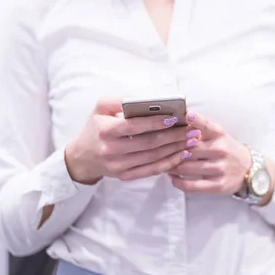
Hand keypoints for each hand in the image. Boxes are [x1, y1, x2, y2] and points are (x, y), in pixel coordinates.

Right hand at [64, 98, 196, 183]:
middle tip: (191, 129)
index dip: (156, 122)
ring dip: (176, 148)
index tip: (175, 117)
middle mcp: (112, 149)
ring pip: (154, 157)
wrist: (82, 157)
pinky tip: (182, 154)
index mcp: (106, 130)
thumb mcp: (100, 108)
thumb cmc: (95, 128)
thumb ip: (120, 100)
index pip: (135, 126)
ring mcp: (119, 165)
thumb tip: (146, 99)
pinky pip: (152, 170)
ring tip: (192, 140)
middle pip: (149, 143)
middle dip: (174, 136)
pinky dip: (169, 163)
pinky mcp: (125, 176)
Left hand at [167, 111, 251, 194]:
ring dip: (171, 166)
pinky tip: (173, 178)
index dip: (195, 120)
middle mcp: (221, 150)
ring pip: (187, 167)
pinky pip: (192, 186)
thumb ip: (201, 128)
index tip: (185, 115)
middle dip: (172, 150)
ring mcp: (219, 168)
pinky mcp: (217, 185)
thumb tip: (178, 120)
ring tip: (164, 164)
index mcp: (220, 134)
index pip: (205, 125)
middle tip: (159, 150)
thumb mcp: (218, 134)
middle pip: (189, 148)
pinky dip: (178, 182)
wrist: (247, 169)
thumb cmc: (227, 149)